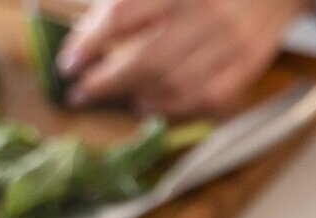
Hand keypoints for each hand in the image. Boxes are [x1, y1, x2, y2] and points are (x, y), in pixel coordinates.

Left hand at [58, 0, 310, 117]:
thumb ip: (131, 2)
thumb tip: (89, 32)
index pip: (123, 17)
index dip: (89, 43)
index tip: (68, 64)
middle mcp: (207, 14)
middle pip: (147, 60)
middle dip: (107, 82)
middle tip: (82, 94)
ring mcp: (231, 44)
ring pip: (175, 85)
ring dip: (137, 97)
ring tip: (117, 100)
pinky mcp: (248, 66)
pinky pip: (205, 100)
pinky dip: (173, 109)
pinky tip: (151, 107)